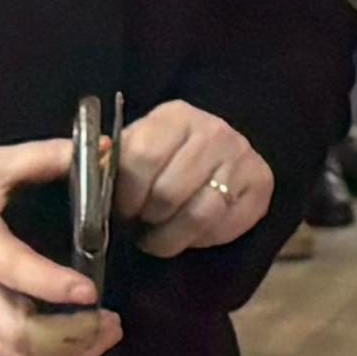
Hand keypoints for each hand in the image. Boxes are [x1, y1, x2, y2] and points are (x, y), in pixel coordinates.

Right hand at [0, 142, 119, 355]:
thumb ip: (43, 158)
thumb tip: (100, 150)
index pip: (14, 269)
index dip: (51, 283)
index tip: (89, 291)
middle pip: (18, 330)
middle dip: (70, 335)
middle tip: (111, 321)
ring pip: (17, 350)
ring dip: (65, 355)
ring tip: (106, 341)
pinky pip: (11, 352)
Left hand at [116, 97, 271, 252]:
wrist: (218, 154)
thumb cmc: (165, 157)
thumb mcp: (136, 148)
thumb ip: (113, 160)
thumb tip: (94, 170)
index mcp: (175, 116)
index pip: (142, 158)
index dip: (126, 194)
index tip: (122, 210)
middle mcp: (213, 130)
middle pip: (170, 192)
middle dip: (148, 219)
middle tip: (141, 225)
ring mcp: (242, 155)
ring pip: (199, 215)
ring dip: (171, 237)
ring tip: (159, 239)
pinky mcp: (262, 182)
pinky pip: (225, 225)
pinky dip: (201, 240)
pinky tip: (190, 234)